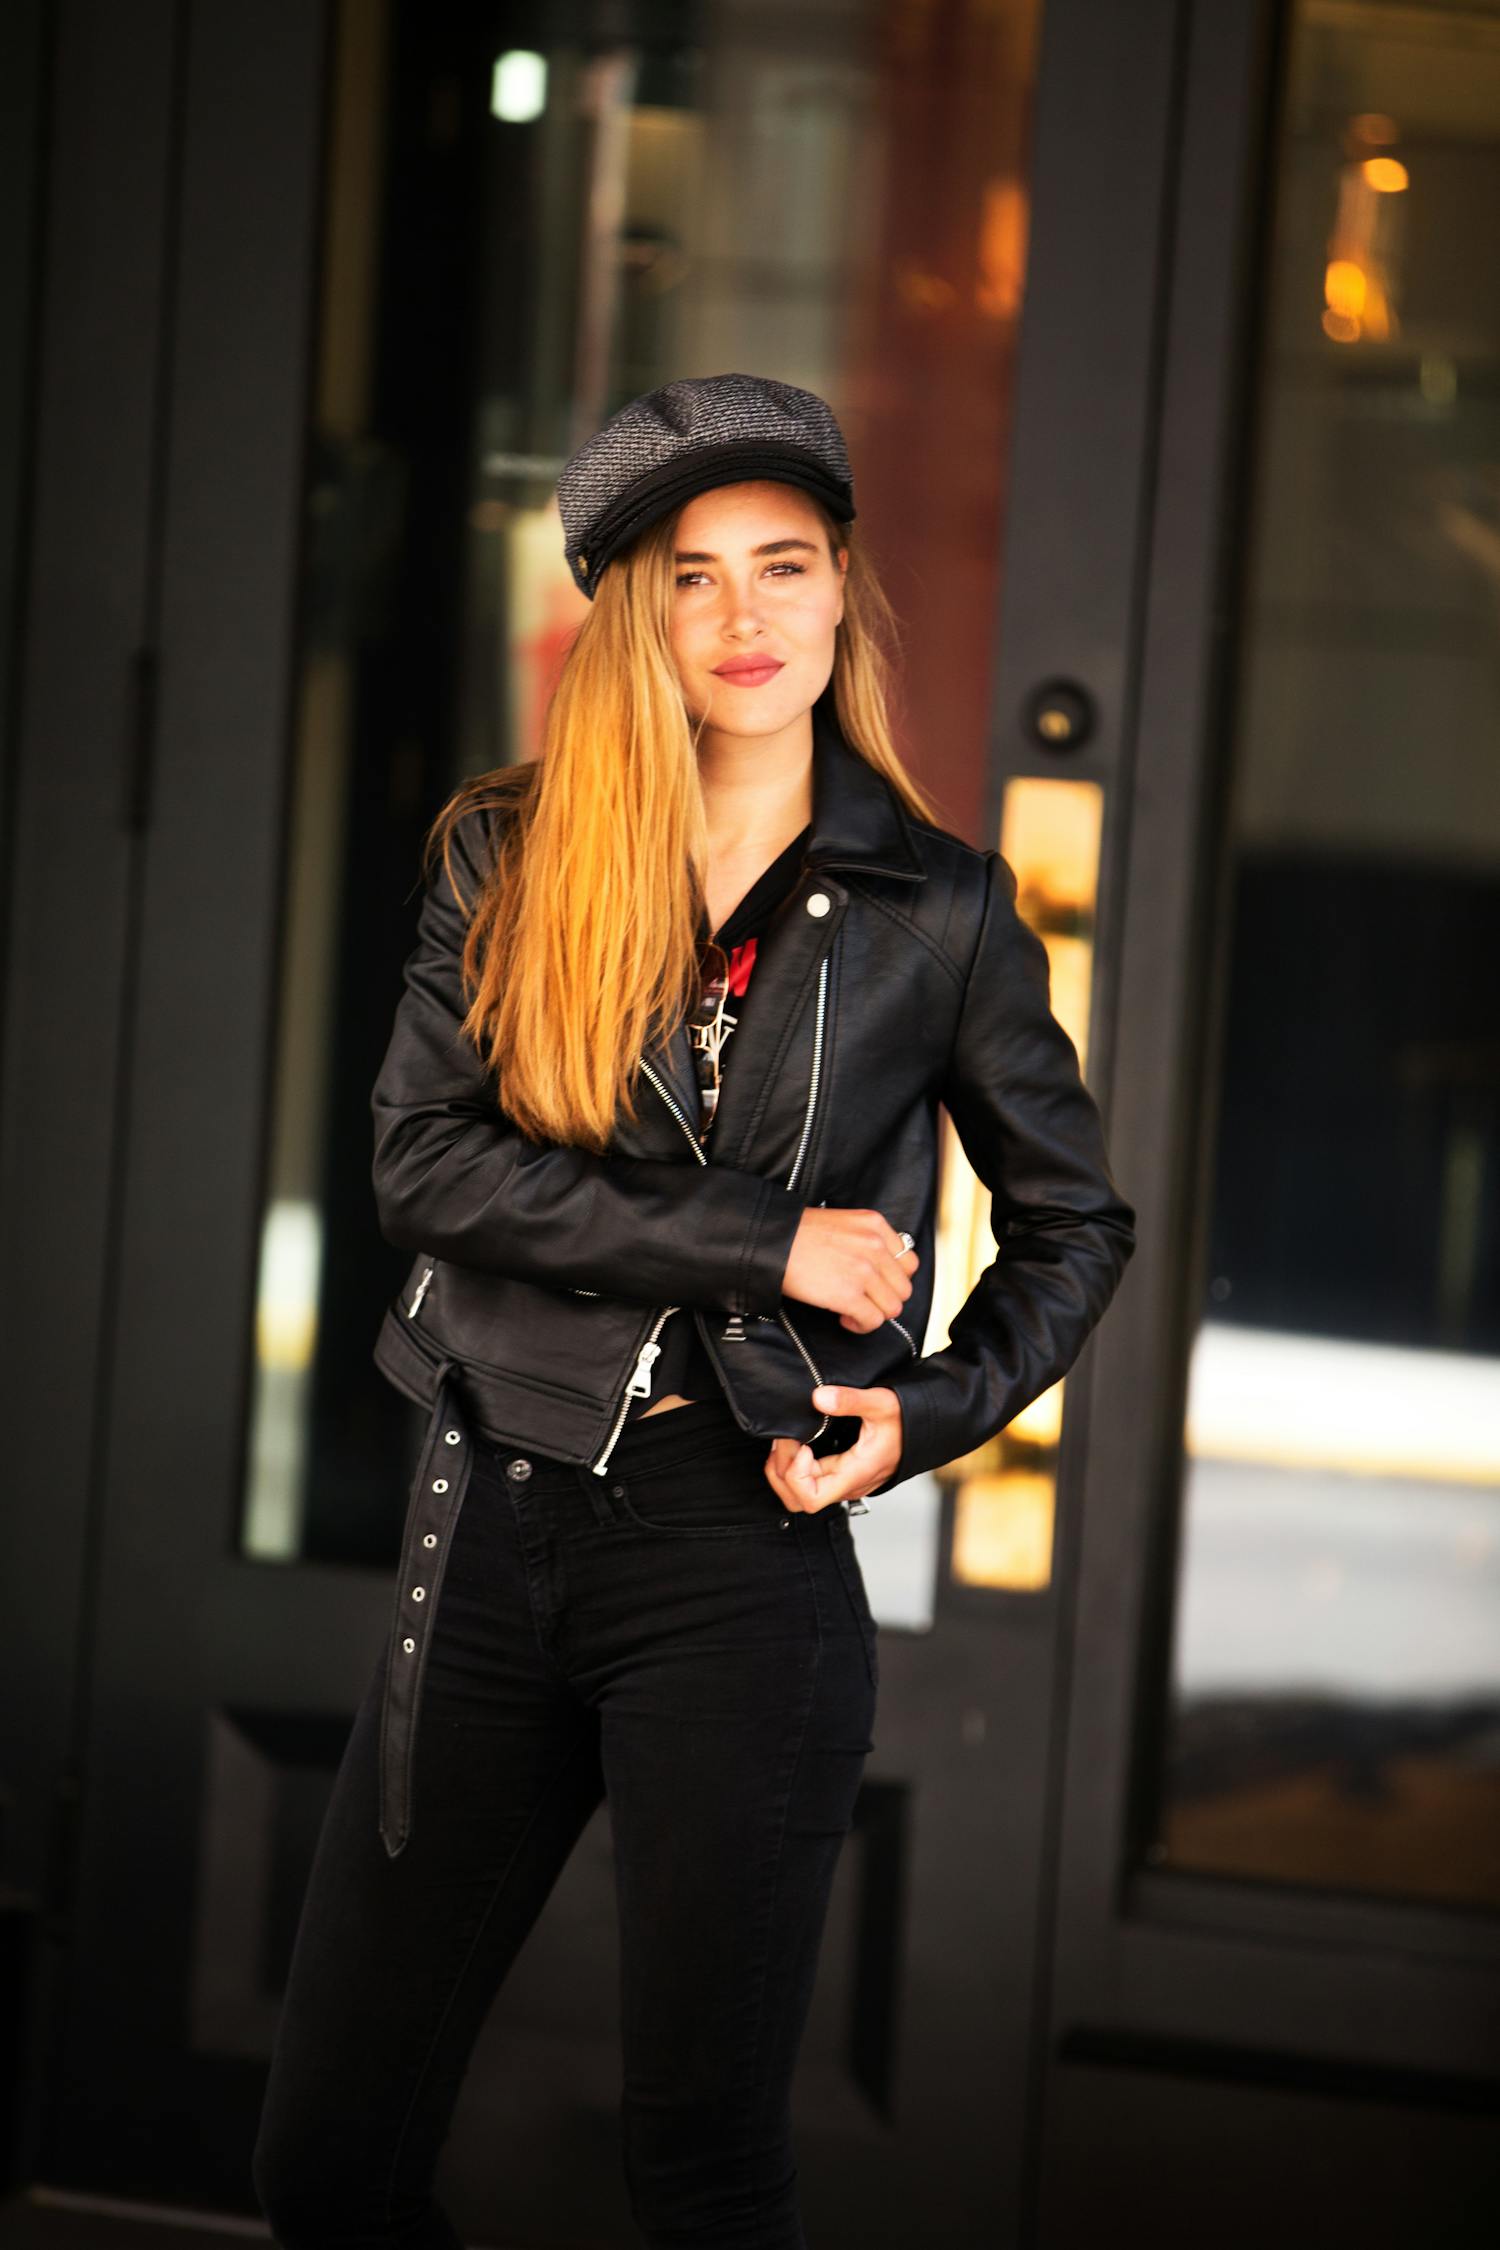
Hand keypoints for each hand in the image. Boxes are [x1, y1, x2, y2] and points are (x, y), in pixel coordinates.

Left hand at [763, 1383, 903, 1512]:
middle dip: (782, 1469)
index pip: (811, 1498)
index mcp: (856, 1473)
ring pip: (799, 1493)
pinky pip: (808, 1481)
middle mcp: (847, 1484)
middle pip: (798, 1498)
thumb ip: (850, 1400)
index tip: (802, 1445)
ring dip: (784, 1469)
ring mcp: (844, 1481)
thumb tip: (818, 1397)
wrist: (928, 1427)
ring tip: (787, 1440)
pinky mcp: (841, 1473)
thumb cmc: (909, 1419)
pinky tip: (796, 1442)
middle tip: (786, 1439)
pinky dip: (793, 1465)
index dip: (796, 1475)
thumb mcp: (882, 1402)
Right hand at [781, 1206, 918, 1333]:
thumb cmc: (797, 1233)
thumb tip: (876, 1266)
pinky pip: (873, 1321)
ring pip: (893, 1307)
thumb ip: (865, 1239)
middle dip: (885, 1298)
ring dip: (875, 1314)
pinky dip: (861, 1325)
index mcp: (874, 1224)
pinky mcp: (849, 1295)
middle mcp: (875, 1246)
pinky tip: (845, 1318)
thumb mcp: (841, 1222)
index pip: (908, 1260)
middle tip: (864, 1300)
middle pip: (903, 1287)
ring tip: (854, 1310)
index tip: (877, 1284)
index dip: (893, 1278)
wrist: (772, 1242)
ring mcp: (865, 1272)